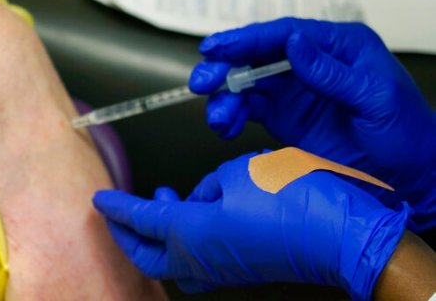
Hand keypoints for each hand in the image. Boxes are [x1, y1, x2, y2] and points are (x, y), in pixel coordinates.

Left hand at [93, 153, 410, 298]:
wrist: (342, 234)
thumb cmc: (292, 198)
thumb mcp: (238, 172)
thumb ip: (209, 184)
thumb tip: (205, 196)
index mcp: (190, 233)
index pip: (140, 219)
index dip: (117, 206)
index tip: (99, 198)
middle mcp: (201, 259)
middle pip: (148, 255)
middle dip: (127, 234)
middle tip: (116, 212)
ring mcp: (224, 269)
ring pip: (175, 260)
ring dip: (160, 235)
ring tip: (163, 198)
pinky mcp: (244, 268)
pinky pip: (202, 258)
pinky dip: (189, 237)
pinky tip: (201, 210)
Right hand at [190, 18, 435, 230]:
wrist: (412, 181)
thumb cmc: (408, 135)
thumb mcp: (375, 99)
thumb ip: (332, 73)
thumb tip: (294, 42)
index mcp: (338, 47)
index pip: (285, 34)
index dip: (247, 39)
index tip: (218, 47)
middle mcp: (311, 64)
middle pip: (257, 56)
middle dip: (226, 67)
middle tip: (204, 80)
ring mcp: (296, 92)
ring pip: (247, 83)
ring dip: (225, 97)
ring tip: (219, 117)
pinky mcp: (284, 118)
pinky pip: (249, 110)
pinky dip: (232, 116)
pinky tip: (226, 126)